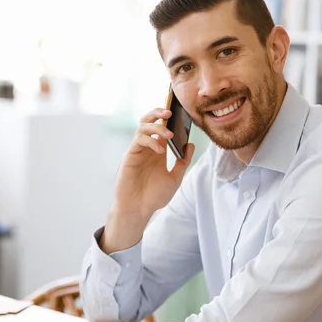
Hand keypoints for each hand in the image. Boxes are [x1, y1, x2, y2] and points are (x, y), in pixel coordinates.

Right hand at [101, 108, 194, 252]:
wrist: (138, 209)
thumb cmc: (153, 196)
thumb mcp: (174, 178)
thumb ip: (182, 162)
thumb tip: (191, 144)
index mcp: (158, 151)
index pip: (163, 127)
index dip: (170, 118)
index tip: (181, 112)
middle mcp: (147, 147)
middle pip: (149, 121)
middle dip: (158, 112)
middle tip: (170, 111)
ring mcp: (138, 150)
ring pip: (143, 126)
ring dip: (157, 126)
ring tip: (169, 134)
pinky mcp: (130, 156)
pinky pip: (138, 140)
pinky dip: (150, 140)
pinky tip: (159, 149)